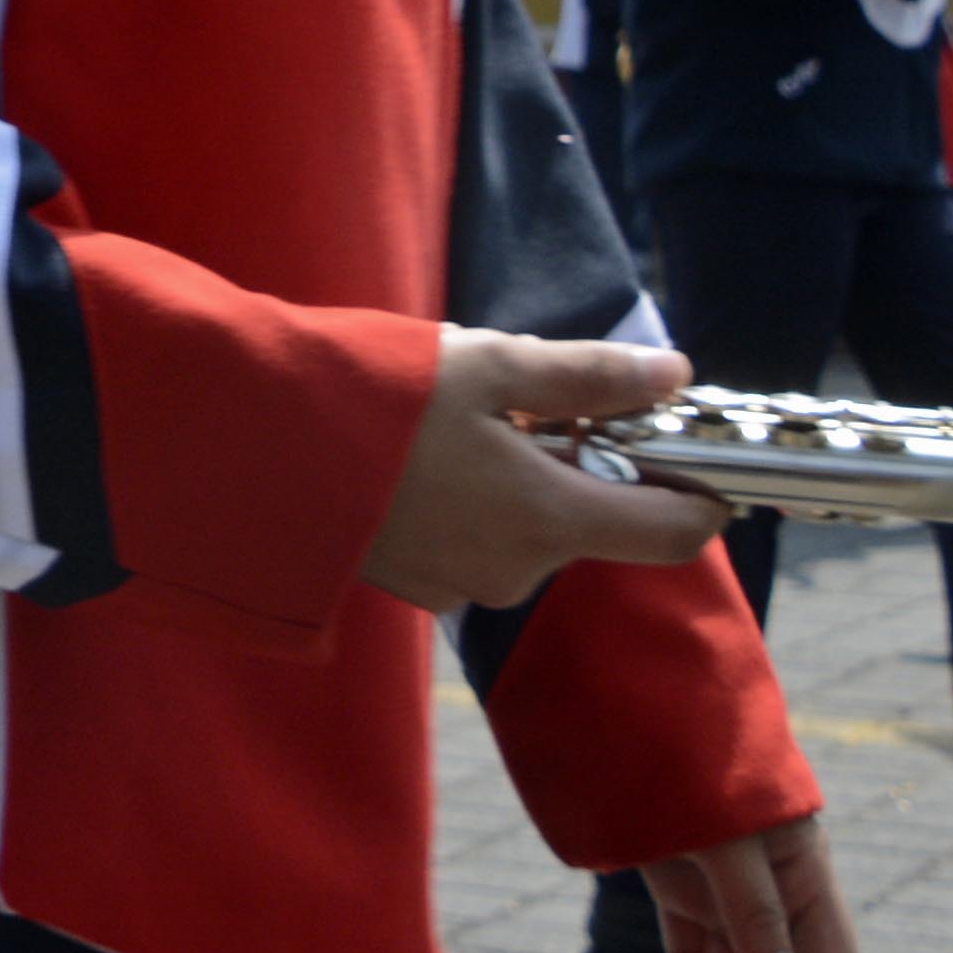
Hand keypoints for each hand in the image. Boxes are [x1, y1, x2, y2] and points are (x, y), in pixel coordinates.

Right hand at [355, 332, 735, 612]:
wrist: (253, 450)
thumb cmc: (376, 398)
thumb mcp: (490, 365)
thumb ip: (589, 376)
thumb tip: (673, 376)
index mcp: (549, 516)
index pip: (671, 532)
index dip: (699, 495)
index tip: (692, 455)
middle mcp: (516, 570)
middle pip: (586, 520)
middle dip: (570, 462)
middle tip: (515, 396)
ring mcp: (461, 587)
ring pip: (524, 530)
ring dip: (511, 481)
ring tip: (446, 418)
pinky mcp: (414, 587)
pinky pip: (470, 544)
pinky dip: (463, 504)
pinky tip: (413, 457)